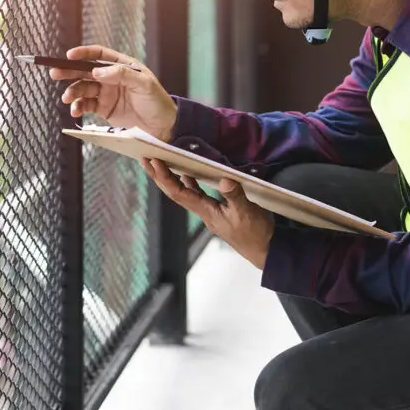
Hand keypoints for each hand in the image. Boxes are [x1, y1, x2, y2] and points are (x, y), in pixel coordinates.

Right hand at [50, 45, 177, 142]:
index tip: (68, 56)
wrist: (163, 127)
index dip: (83, 53)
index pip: (99, 55)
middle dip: (69, 71)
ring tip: (66, 99)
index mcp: (123, 66)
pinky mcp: (104, 109)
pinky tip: (75, 111)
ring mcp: (106, 93)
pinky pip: (86, 105)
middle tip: (55, 73)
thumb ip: (122, 75)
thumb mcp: (144, 85)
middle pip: (85, 71)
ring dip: (72, 92)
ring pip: (83, 89)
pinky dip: (78, 107)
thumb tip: (97, 71)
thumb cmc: (158, 102)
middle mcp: (112, 78)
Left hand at [142, 158, 273, 268]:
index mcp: (206, 212)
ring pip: (184, 192)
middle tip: (145, 159)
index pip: (179, 193)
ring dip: (171, 178)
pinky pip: (197, 193)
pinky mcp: (217, 210)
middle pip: (175, 192)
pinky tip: (189, 173)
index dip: (165, 178)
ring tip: (160, 163)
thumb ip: (235, 196)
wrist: (265, 249)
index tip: (154, 162)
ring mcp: (209, 211)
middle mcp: (203, 211)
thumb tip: (224, 180)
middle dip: (159, 177)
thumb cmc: (255, 233)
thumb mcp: (247, 212)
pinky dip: (190, 181)